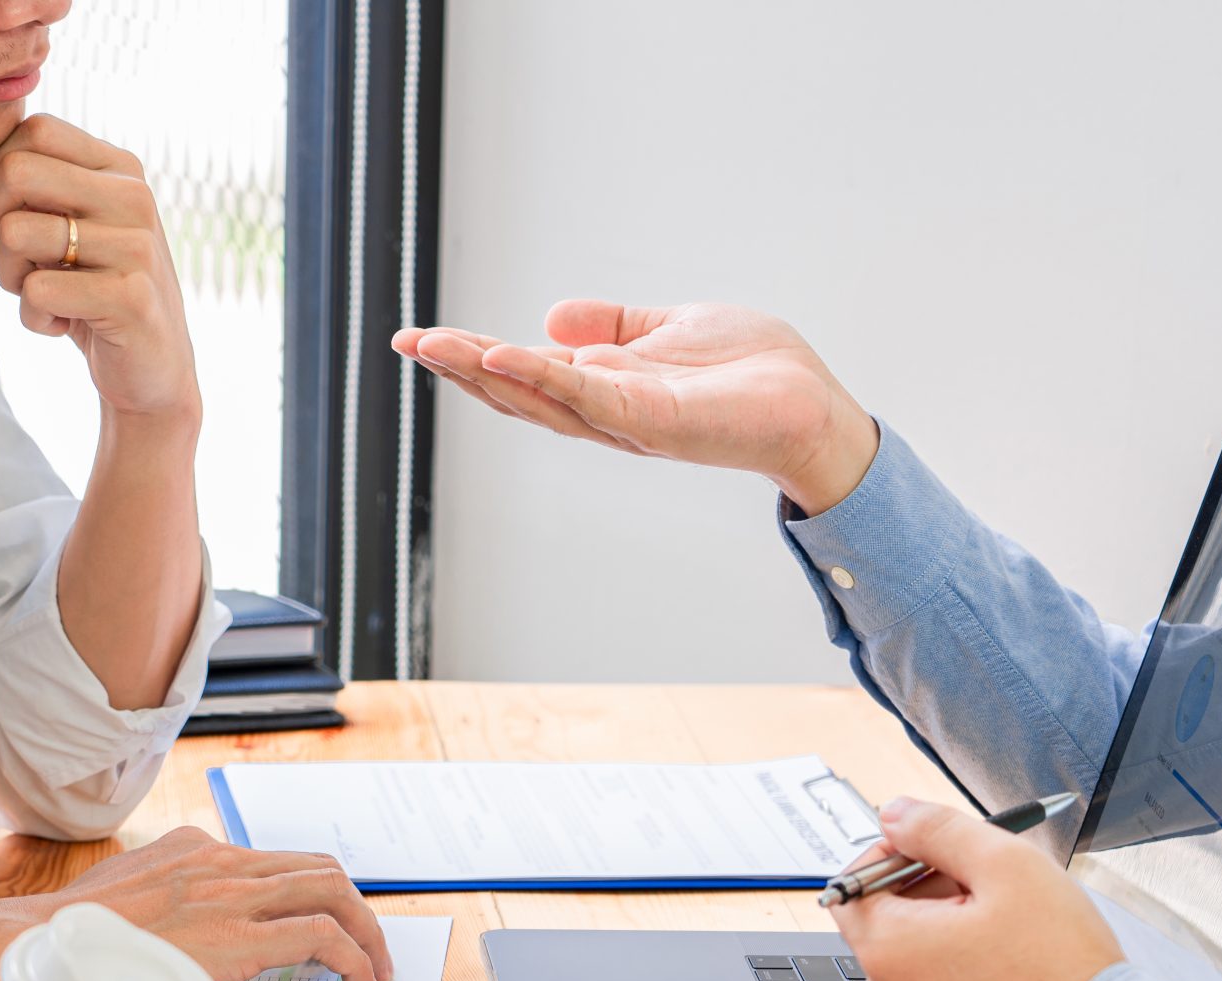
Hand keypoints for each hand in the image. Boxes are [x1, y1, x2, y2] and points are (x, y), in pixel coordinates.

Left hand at [0, 114, 199, 420]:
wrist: (152, 369)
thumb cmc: (96, 291)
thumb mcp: (73, 226)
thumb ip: (37, 188)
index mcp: (121, 169)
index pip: (35, 130)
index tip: (8, 216)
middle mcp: (135, 198)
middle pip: (16, 172)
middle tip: (14, 259)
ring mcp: (137, 247)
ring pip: (15, 234)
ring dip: (10, 276)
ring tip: (43, 295)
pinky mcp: (132, 298)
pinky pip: (36, 292)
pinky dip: (34, 319)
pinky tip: (63, 325)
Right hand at [0, 827, 395, 980]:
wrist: (35, 946)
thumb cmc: (67, 938)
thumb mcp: (120, 899)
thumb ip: (158, 906)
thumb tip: (170, 939)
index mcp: (195, 850)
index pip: (276, 862)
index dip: (313, 894)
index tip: (326, 927)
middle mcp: (221, 861)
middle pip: (318, 869)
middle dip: (356, 908)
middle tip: (369, 949)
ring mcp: (232, 894)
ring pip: (333, 892)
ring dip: (367, 933)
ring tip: (376, 974)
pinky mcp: (239, 936)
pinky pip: (324, 936)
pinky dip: (356, 961)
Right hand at [391, 301, 880, 512]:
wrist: (814, 405)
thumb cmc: (754, 370)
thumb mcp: (669, 328)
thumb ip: (614, 326)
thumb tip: (550, 317)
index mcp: (607, 390)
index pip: (529, 374)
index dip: (475, 358)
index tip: (423, 338)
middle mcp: (607, 413)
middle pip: (520, 392)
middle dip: (461, 368)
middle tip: (406, 343)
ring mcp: (627, 422)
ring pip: (541, 398)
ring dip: (485, 374)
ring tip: (433, 347)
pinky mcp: (654, 421)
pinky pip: (587, 398)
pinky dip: (543, 377)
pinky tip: (502, 355)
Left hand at [827, 799, 1123, 980]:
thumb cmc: (1062, 967)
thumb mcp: (1005, 865)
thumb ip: (938, 830)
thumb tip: (895, 814)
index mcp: (889, 952)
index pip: (852, 886)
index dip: (892, 854)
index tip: (935, 845)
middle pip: (885, 920)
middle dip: (928, 888)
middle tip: (985, 879)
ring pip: (916, 955)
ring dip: (950, 926)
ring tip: (1010, 922)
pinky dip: (964, 966)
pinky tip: (1014, 960)